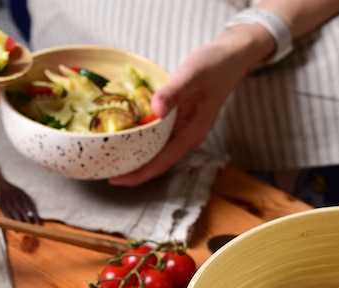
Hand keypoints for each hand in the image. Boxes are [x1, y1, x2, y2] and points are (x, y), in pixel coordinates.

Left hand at [108, 25, 273, 185]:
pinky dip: (142, 140)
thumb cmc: (215, 65)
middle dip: (133, 170)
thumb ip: (173, 93)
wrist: (232, 57)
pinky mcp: (181, 120)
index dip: (138, 174)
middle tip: (105, 169)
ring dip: (136, 157)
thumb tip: (155, 110)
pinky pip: (159, 137)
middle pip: (158, 162)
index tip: (116, 179)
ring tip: (111, 157)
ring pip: (158, 151)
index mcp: (191, 133)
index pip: (162, 163)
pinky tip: (128, 135)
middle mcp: (188, 136)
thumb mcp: (192, 74)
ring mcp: (185, 129)